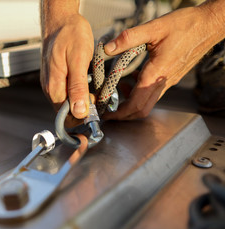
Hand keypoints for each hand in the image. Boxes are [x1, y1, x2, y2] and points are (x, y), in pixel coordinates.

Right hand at [41, 13, 93, 125]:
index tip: (95, 114)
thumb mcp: (78, 60)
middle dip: (84, 111)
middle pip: (66, 113)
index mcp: (54, 87)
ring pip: (67, 104)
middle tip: (98, 100)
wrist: (61, 20)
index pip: (65, 117)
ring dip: (83, 102)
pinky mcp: (56, 79)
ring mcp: (51, 84)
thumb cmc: (69, 35)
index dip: (81, 120)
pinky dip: (79, 94)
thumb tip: (79, 111)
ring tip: (94, 91)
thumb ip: (77, 87)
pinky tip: (87, 85)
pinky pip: (67, 94)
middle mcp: (50, 89)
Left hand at [103, 4, 224, 119]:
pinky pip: (154, 92)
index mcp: (157, 74)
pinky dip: (140, 92)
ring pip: (148, 101)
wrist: (209, 25)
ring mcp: (169, 81)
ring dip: (131, 102)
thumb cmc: (186, 25)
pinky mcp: (172, 77)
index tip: (108, 115)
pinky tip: (134, 78)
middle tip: (109, 109)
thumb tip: (108, 48)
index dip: (120, 113)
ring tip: (118, 89)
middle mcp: (164, 81)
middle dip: (124, 113)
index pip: (136, 103)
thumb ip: (128, 38)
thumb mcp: (153, 28)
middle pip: (142, 109)